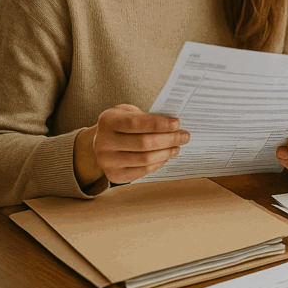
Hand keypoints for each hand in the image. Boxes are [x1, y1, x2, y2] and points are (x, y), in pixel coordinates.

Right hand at [74, 104, 188, 185]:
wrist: (103, 143)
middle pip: (143, 143)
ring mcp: (107, 161)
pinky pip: (142, 171)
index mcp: (107, 121)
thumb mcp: (128, 112)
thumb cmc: (122, 124)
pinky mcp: (114, 175)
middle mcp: (103, 142)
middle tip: (184, 136)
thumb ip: (147, 115)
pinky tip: (166, 156)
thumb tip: (173, 124)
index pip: (135, 123)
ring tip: (178, 146)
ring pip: (145, 159)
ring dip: (166, 152)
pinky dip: (158, 163)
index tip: (177, 124)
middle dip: (168, 139)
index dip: (158, 124)